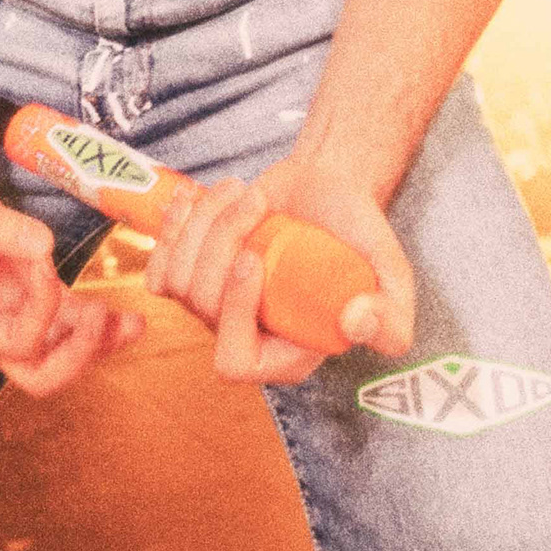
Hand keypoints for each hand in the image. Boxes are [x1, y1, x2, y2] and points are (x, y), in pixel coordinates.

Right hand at [0, 146, 143, 398]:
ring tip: (133, 323)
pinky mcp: (20, 285)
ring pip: (57, 344)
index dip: (42, 308)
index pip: (16, 341)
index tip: (44, 258)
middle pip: (38, 368)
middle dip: (78, 353)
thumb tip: (43, 247)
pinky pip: (62, 313)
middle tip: (106, 321)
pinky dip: (90, 316)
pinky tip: (120, 311)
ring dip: (96, 338)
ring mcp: (3, 306)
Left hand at [142, 153, 413, 387]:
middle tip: (257, 200)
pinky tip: (193, 198)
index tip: (252, 258)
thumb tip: (354, 325)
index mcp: (287, 355)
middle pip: (203, 309)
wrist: (325, 189)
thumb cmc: (357, 233)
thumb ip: (392, 313)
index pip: (235, 361)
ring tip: (240, 190)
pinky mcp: (191, 275)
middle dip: (223, 243)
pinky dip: (170, 227)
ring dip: (204, 223)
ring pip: (178, 280)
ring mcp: (213, 308)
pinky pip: (158, 268)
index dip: (233, 314)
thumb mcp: (391, 273)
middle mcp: (246, 338)